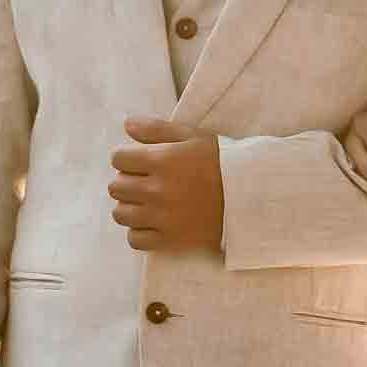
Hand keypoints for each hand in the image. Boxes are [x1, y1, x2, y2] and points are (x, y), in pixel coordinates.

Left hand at [108, 117, 223, 251]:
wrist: (249, 196)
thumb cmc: (222, 162)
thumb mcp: (192, 136)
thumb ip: (157, 129)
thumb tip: (126, 125)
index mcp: (160, 161)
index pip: (118, 158)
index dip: (127, 157)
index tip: (140, 161)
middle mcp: (156, 190)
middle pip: (116, 187)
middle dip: (128, 180)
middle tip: (147, 180)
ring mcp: (161, 218)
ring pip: (121, 214)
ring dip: (130, 206)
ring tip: (148, 202)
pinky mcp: (169, 240)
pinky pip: (135, 239)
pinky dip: (139, 230)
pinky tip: (153, 221)